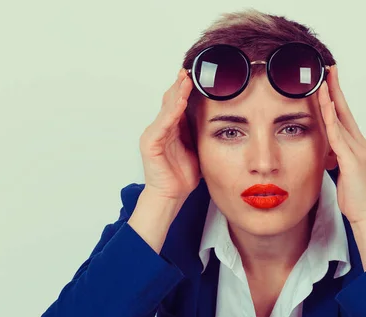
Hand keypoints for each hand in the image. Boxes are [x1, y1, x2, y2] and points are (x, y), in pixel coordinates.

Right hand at [138, 69, 199, 201]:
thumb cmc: (183, 175)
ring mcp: (153, 134)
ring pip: (167, 109)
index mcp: (171, 129)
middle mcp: (160, 128)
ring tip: (186, 80)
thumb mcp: (196, 147)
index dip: (186, 90)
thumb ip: (199, 132)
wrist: (172, 195)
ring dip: (177, 94)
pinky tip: (180, 102)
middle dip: (180, 86)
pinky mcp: (150, 143)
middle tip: (189, 71)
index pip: (177, 103)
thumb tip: (215, 118)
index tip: (196, 76)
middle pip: (170, 101)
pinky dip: (171, 112)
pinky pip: (162, 124)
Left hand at [318, 65, 365, 224]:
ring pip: (341, 119)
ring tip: (322, 81)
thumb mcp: (339, 171)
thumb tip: (325, 150)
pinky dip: (330, 120)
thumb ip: (334, 157)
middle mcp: (358, 143)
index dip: (335, 97)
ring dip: (331, 99)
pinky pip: (338, 136)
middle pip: (344, 110)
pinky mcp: (352, 160)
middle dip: (336, 88)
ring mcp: (356, 150)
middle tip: (329, 68)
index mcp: (355, 145)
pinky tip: (324, 107)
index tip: (328, 79)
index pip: (343, 115)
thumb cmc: (353, 195)